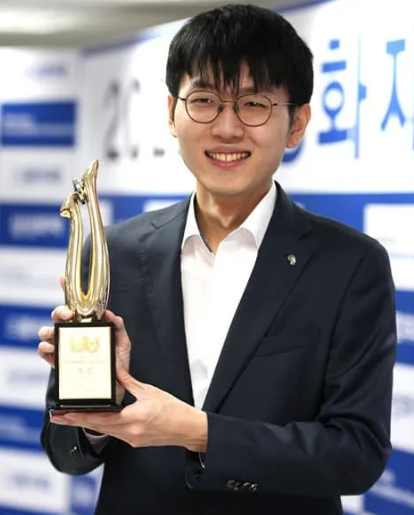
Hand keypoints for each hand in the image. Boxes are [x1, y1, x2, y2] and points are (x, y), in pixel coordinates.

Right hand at [38, 278, 131, 404]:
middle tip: (68, 316)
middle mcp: (72, 333)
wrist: (114, 389)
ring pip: (46, 332)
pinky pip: (45, 353)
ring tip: (55, 335)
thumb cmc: (117, 364)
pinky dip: (46, 350)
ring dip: (48, 331)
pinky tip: (52, 350)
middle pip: (57, 316)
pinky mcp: (58, 363)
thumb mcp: (122, 342)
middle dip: (59, 312)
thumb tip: (109, 314)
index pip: (75, 304)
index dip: (66, 289)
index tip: (62, 278)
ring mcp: (64, 347)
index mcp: (87, 325)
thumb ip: (118, 326)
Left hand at [50, 369, 207, 451]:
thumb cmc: (173, 410)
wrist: (188, 429)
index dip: (79, 416)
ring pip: (104, 430)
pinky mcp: (134, 441)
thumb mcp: (149, 392)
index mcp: (132, 419)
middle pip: (97, 427)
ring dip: (88, 423)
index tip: (62, 414)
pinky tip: (96, 419)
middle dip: (76, 421)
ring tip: (72, 417)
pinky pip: (114, 433)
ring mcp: (131, 439)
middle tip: (57, 417)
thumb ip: (129, 381)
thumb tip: (114, 369)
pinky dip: (103, 425)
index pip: (99, 418)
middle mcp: (129, 433)